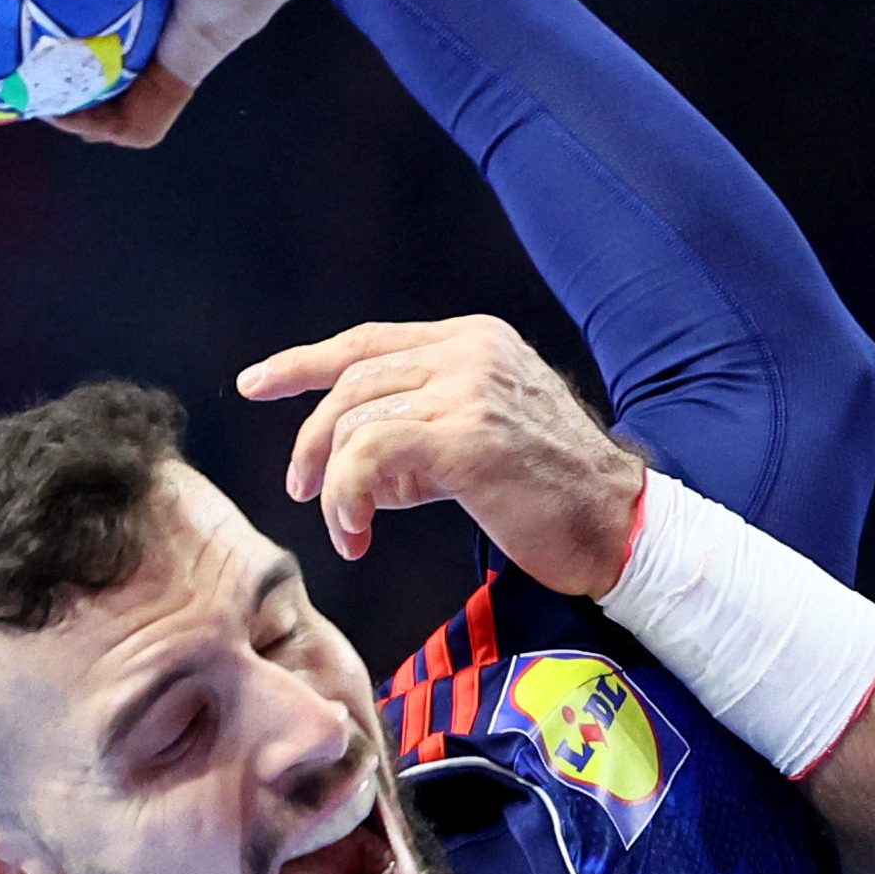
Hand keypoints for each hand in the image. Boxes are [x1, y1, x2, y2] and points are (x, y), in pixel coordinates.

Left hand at [237, 313, 647, 585]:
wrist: (617, 524)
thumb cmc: (554, 493)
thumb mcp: (484, 434)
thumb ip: (425, 425)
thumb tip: (356, 458)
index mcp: (473, 340)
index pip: (367, 343)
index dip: (303, 363)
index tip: (257, 384)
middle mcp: (469, 353)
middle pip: (351, 383)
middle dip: (312, 442)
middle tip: (302, 490)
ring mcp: (469, 390)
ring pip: (355, 421)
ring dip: (335, 484)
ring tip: (348, 528)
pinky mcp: (466, 438)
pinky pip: (370, 457)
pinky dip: (348, 497)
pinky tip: (357, 533)